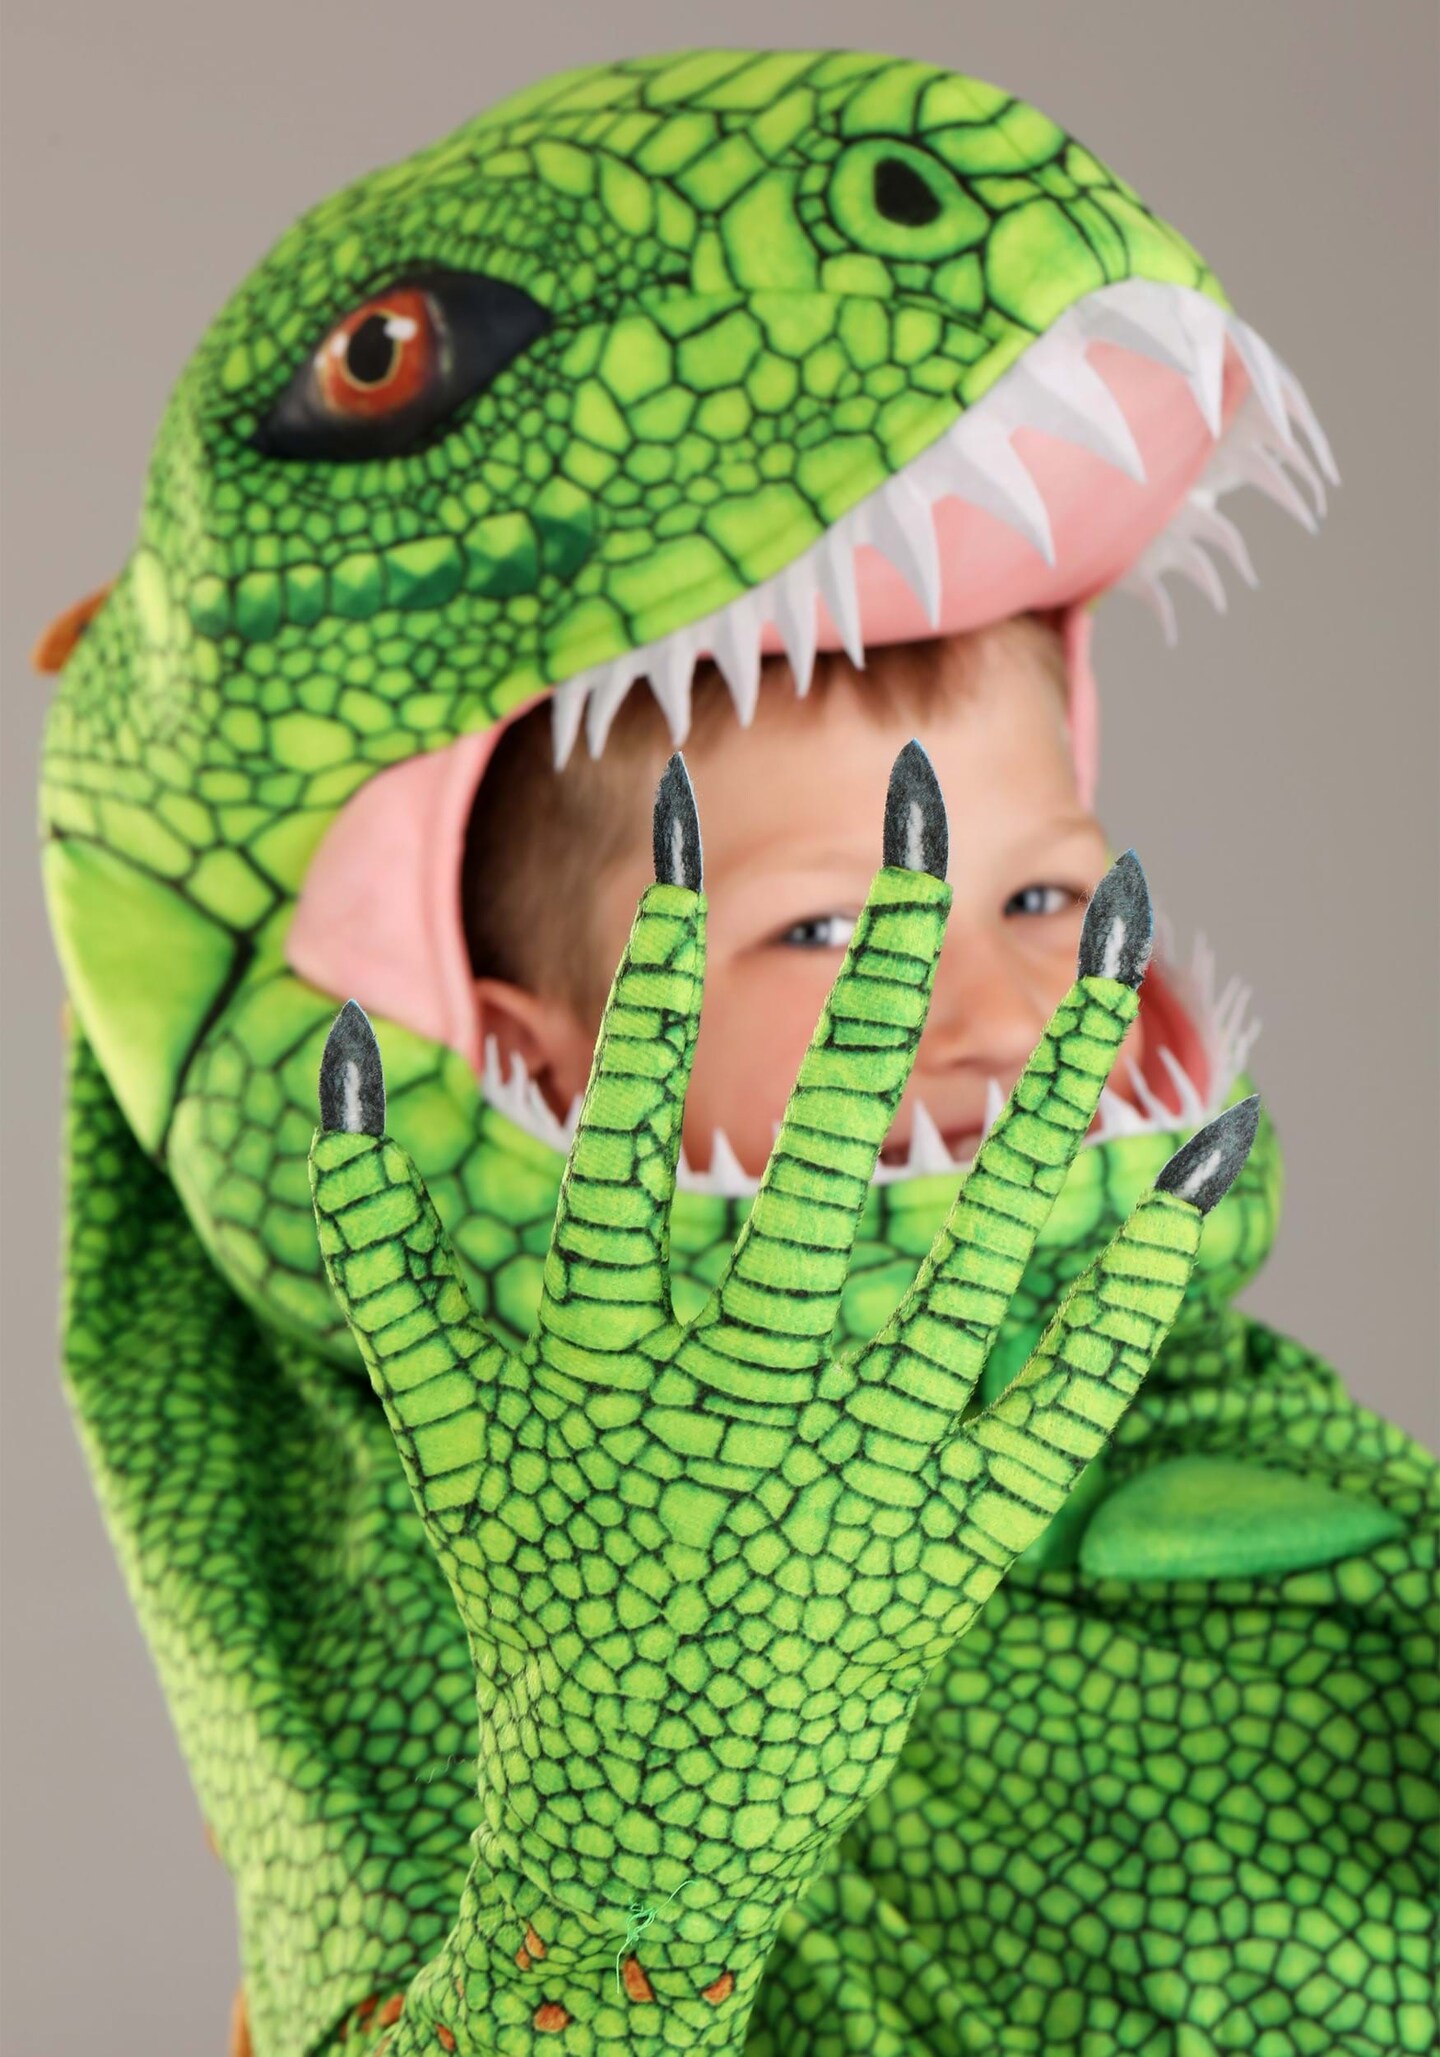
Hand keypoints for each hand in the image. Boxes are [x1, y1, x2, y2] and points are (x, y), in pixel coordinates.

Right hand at [308, 745, 1256, 2051]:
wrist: (633, 1805)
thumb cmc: (535, 1595)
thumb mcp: (433, 1420)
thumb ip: (371, 1242)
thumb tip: (330, 1059)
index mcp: (616, 1349)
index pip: (626, 1120)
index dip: (642, 967)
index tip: (678, 824)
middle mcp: (747, 1383)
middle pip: (819, 1153)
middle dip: (864, 972)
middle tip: (917, 813)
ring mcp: (867, 1453)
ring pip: (969, 1245)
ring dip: (1042, 1094)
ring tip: (1113, 954)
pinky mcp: (964, 1524)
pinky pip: (1064, 1390)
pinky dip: (1137, 1282)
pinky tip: (1206, 1173)